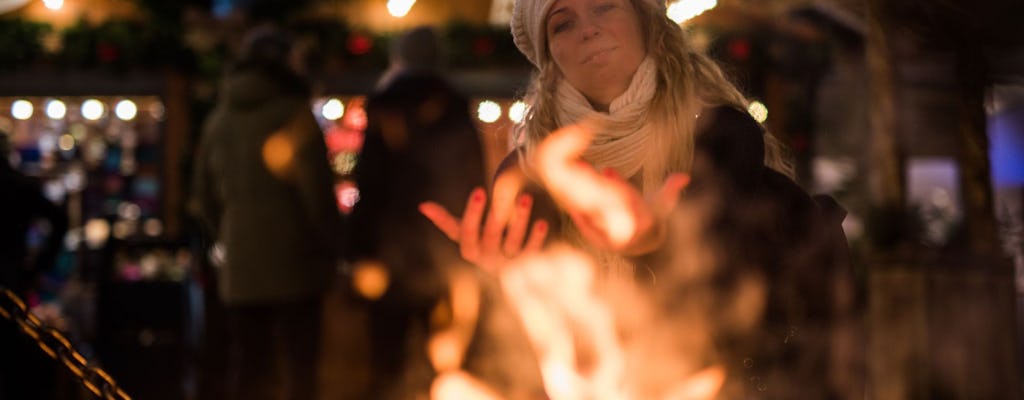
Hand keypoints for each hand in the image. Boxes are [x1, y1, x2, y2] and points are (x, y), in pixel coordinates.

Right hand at [419, 171, 549, 273]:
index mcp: (469, 251)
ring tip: (526, 197)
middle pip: (491, 235)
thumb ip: (445, 220)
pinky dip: (537, 238)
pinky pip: (532, 251)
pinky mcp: (526, 264)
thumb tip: (422, 205)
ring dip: (520, 219)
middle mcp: (487, 259)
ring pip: (514, 242)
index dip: (472, 213)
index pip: (467, 233)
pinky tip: (542, 222)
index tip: (479, 191)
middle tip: (504, 191)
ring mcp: (508, 263)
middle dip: (497, 213)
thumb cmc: (481, 242)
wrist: (506, 268)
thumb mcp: (464, 232)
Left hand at [535, 123, 688, 254]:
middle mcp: (626, 233)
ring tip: (572, 177)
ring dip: (582, 194)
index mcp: (644, 222)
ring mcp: (610, 238)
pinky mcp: (597, 241)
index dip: (619, 186)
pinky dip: (576, 210)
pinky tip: (566, 195)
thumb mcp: (664, 202)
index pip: (630, 202)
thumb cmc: (654, 215)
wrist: (643, 243)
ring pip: (593, 214)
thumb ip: (671, 189)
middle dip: (596, 186)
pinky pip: (585, 224)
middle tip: (583, 168)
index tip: (607, 170)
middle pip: (608, 208)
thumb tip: (684, 177)